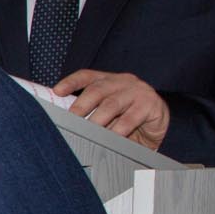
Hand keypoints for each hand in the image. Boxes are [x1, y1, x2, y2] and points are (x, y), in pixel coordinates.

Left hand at [52, 69, 168, 150]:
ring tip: (87, 132)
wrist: (157, 124)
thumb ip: (89, 112)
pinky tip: (111, 138)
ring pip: (112, 104)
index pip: (86, 76)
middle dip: (81, 105)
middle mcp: (122, 82)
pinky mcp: (152, 105)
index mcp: (108, 80)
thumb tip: (66, 123)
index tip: (57, 91)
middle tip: (70, 121)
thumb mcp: (106, 113)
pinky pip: (131, 118)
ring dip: (97, 119)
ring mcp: (138, 91)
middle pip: (97, 90)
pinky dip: (119, 129)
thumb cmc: (126, 117)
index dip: (71, 82)